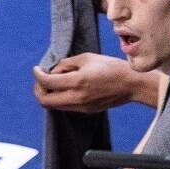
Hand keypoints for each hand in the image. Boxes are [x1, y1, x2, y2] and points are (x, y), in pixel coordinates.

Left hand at [31, 52, 154, 113]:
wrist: (132, 85)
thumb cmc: (112, 67)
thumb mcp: (87, 58)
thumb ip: (66, 64)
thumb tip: (53, 71)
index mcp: (77, 82)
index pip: (47, 82)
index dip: (37, 74)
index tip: (37, 69)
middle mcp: (77, 98)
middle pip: (44, 101)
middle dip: (38, 89)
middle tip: (41, 79)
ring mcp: (81, 107)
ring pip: (53, 106)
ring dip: (48, 94)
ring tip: (55, 81)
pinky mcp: (86, 111)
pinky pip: (65, 106)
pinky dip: (60, 97)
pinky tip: (66, 87)